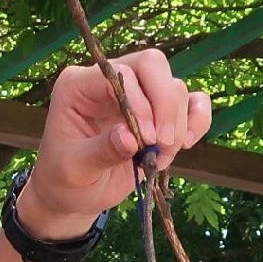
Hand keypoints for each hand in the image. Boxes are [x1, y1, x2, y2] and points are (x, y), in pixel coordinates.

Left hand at [17, 48, 212, 236]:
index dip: (140, 101)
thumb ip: (100, 152)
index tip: (145, 140)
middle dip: (165, 104)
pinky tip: (185, 144)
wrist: (75, 196)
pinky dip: (197, 120)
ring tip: (159, 159)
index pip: (120, 73)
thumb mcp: (74, 170)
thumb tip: (130, 138)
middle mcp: (110, 81)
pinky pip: (192, 101)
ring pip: (174, 86)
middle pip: (153, 65)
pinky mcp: (159, 113)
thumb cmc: (65, 179)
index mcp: (79, 85)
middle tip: (163, 144)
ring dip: (176, 125)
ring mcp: (138, 94)